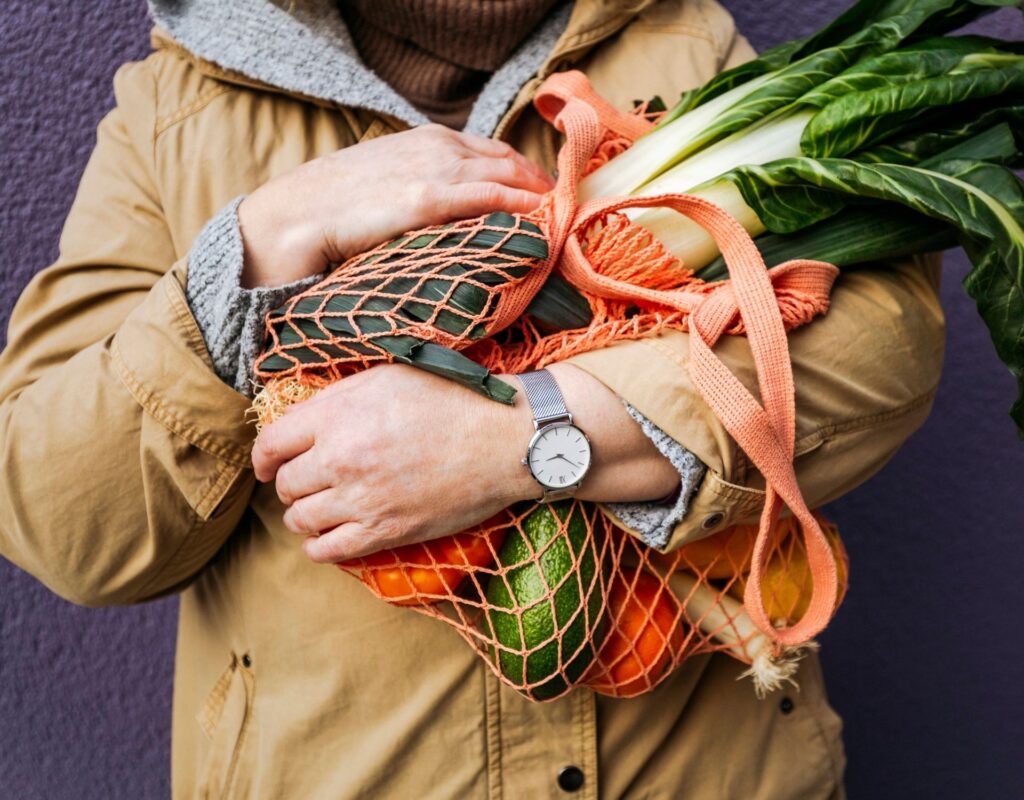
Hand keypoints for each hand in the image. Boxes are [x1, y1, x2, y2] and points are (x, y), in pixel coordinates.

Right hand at [237, 125, 553, 287]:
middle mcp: (439, 145)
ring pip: (507, 176)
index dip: (526, 175)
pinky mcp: (429, 197)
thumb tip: (451, 214)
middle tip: (567, 212)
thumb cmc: (338, 205)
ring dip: (540, 198)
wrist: (297, 213)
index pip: (494, 152)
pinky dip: (523, 207)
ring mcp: (435, 168)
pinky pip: (491, 198)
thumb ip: (423, 188)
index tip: (547, 197)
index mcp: (429, 139)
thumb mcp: (388, 183)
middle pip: (509, 161)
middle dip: (542, 185)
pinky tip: (543, 222)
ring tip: (564, 221)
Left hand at [251, 363, 680, 563]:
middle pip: (284, 483)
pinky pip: (328, 551)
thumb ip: (341, 397)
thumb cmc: (455, 399)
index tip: (269, 463)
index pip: (270, 442)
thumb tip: (306, 415)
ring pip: (300, 519)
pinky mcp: (386, 532)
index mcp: (338, 413)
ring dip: (303, 514)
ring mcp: (362, 498)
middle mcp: (341, 457)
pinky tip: (330, 534)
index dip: (263, 456)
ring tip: (320, 507)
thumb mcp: (390, 376)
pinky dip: (319, 545)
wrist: (506, 439)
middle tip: (306, 481)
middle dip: (289, 483)